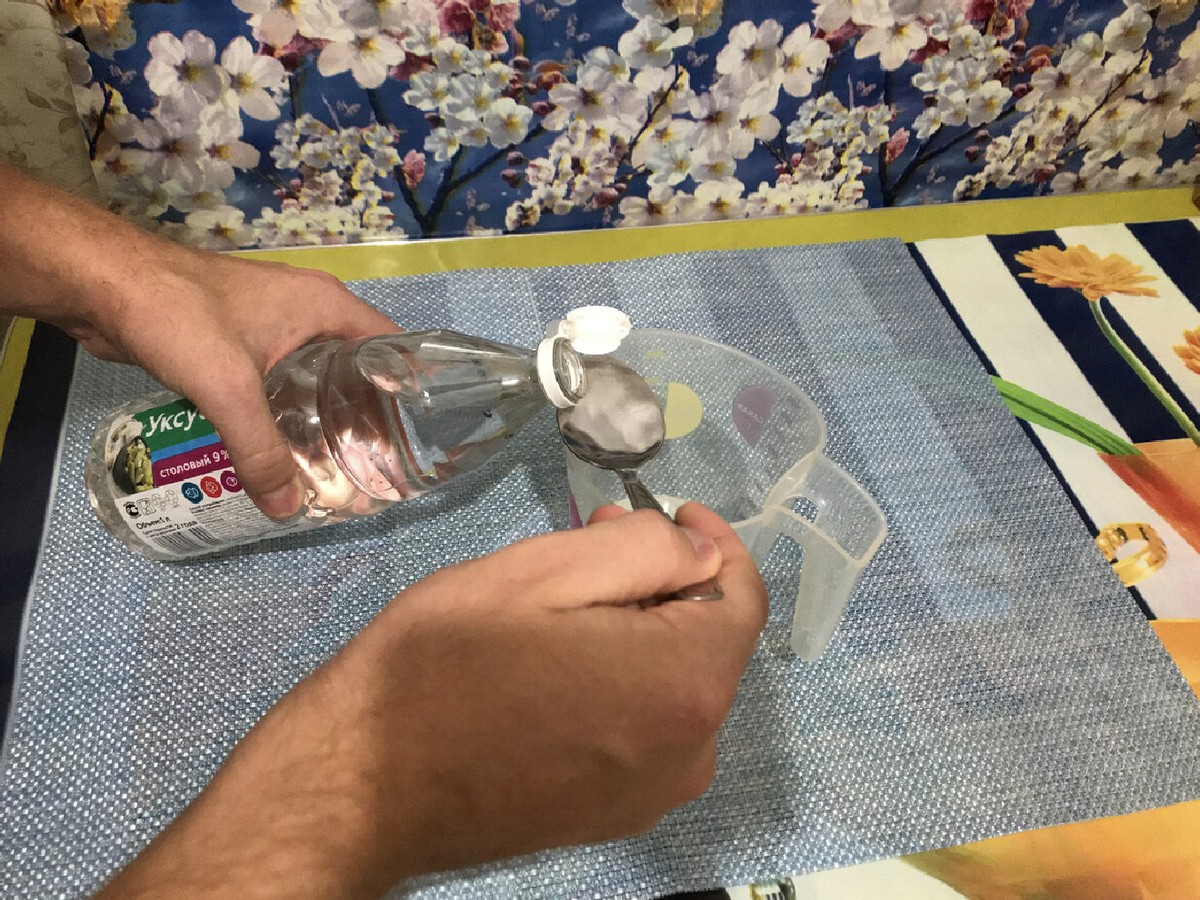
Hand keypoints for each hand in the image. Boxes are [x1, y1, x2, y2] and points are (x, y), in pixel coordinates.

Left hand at [0, 164, 397, 517]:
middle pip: (358, 371)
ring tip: (342, 471)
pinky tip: (288, 456)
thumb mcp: (228, 386)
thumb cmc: (178, 314)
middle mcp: (308, 314)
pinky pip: (281, 387)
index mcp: (326, 306)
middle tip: (382, 470)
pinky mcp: (240, 346)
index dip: (413, 391)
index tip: (426, 439)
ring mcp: (274, 328)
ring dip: (327, 421)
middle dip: (370, 419)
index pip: (393, 347)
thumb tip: (288, 510)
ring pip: (318, 381)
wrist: (101, 282)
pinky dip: (290, 419)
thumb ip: (259, 449)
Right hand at [95, 504, 768, 898]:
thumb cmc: (442, 666)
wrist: (361, 787)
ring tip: (567, 595)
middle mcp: (689, 755)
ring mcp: (652, 796)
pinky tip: (559, 659)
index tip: (674, 510)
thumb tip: (701, 554)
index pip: (742, 597)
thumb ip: (645, 551)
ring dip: (641, 628)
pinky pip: (645, 729)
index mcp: (683, 688)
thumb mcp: (540, 572)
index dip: (714, 542)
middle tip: (599, 533)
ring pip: (674, 685)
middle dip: (666, 579)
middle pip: (708, 642)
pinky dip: (622, 681)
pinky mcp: (613, 815)